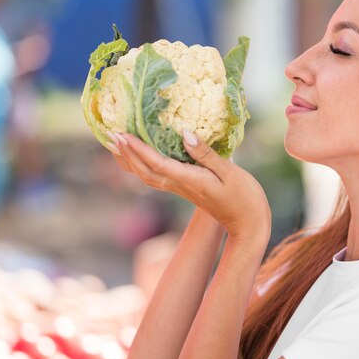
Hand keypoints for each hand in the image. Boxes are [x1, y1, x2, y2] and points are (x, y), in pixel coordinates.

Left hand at [107, 130, 270, 243]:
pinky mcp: (186, 190)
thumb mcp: (230, 172)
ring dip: (129, 161)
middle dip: (126, 154)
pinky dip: (142, 166)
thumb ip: (206, 154)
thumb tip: (184, 134)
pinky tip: (140, 158)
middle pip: (144, 172)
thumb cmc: (245, 198)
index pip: (156, 163)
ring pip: (147, 177)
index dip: (137, 148)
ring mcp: (182, 190)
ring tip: (116, 145)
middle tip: (110, 134)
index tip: (122, 133)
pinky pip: (157, 178)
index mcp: (190, 181)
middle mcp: (181, 186)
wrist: (248, 225)